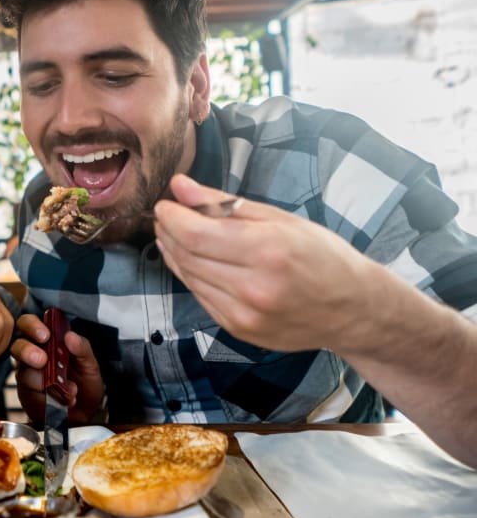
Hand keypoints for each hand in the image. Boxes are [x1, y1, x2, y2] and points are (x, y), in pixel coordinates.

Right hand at [10, 313, 104, 424]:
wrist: (84, 414)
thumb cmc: (84, 384)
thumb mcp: (90, 364)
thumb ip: (82, 348)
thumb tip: (70, 336)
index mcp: (47, 341)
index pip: (30, 325)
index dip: (33, 326)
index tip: (45, 334)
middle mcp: (33, 355)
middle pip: (18, 345)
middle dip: (27, 350)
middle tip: (43, 360)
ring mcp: (28, 375)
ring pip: (24, 372)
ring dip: (44, 380)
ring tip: (67, 388)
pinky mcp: (27, 395)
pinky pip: (31, 394)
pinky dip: (49, 396)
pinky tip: (64, 399)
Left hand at [153, 174, 371, 352]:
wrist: (353, 309)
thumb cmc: (322, 255)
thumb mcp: (280, 218)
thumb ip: (224, 203)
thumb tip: (180, 187)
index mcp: (268, 251)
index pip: (196, 234)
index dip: (171, 217)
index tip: (165, 204)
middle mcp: (254, 287)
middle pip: (188, 256)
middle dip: (169, 232)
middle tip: (166, 215)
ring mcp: (245, 315)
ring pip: (189, 278)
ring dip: (174, 253)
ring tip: (174, 233)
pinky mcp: (239, 329)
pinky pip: (201, 296)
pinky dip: (190, 275)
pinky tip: (192, 259)